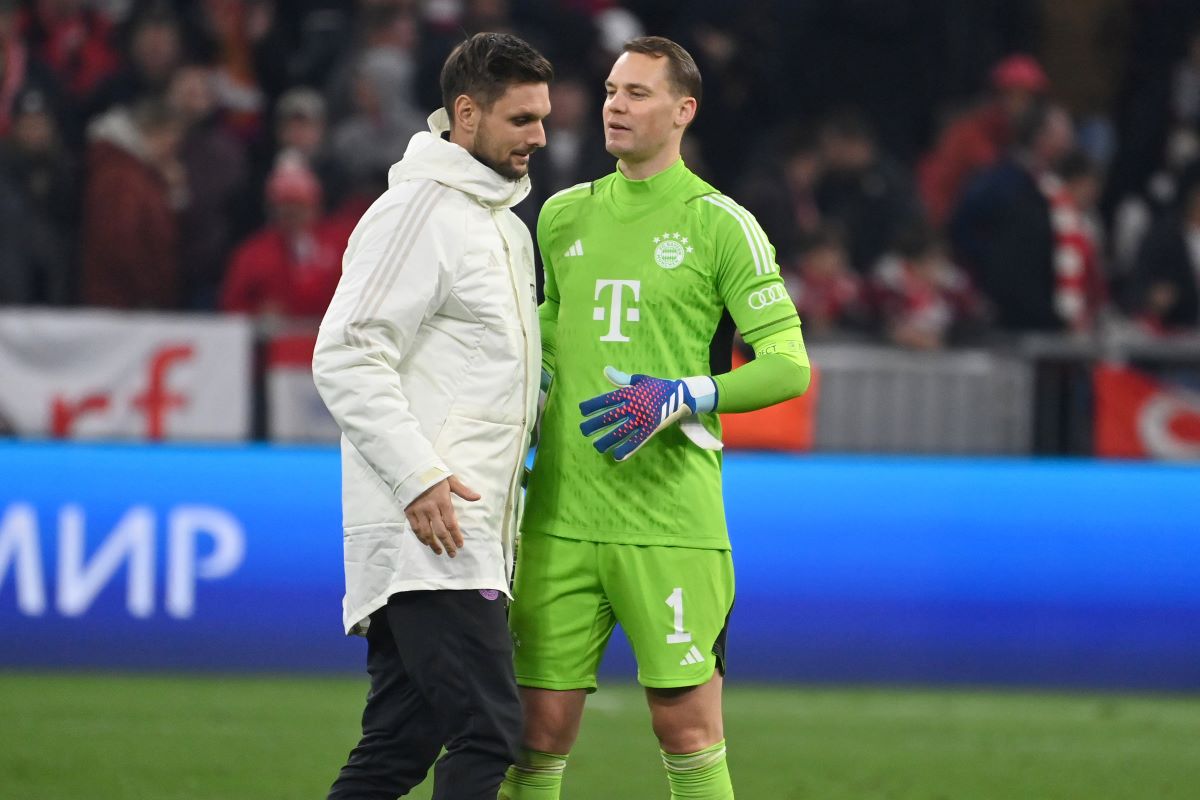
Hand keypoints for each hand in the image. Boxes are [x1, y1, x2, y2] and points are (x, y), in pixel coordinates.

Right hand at [403, 476, 479, 556]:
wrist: (411, 469)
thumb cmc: (433, 474)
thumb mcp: (450, 480)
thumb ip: (463, 490)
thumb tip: (478, 497)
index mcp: (442, 501)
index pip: (451, 523)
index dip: (456, 536)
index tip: (460, 545)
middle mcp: (431, 508)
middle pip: (440, 531)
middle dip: (447, 544)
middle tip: (452, 554)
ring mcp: (419, 511)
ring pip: (426, 532)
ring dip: (433, 544)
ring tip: (439, 552)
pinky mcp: (409, 512)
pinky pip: (415, 528)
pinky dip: (421, 537)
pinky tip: (426, 543)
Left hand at [579, 366, 716, 460]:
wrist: (682, 394)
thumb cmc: (658, 387)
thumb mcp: (640, 380)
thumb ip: (622, 379)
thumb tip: (606, 370)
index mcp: (631, 393)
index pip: (608, 400)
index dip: (594, 405)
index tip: (582, 410)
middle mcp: (635, 406)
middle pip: (611, 417)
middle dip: (596, 424)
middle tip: (583, 430)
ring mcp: (643, 418)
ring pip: (622, 431)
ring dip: (608, 439)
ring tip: (596, 446)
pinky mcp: (652, 428)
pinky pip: (638, 441)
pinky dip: (628, 449)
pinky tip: (617, 456)